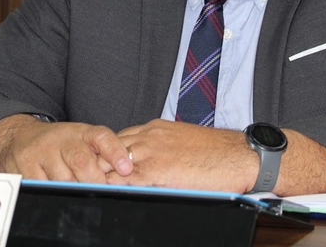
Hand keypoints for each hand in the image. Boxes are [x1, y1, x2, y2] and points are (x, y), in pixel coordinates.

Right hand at [0, 114, 132, 182]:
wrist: (21, 137)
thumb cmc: (61, 144)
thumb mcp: (82, 141)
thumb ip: (102, 156)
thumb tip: (125, 176)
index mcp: (82, 132)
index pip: (103, 138)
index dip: (115, 152)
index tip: (126, 168)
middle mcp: (63, 138)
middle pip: (82, 162)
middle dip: (93, 181)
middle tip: (99, 190)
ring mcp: (44, 150)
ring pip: (63, 179)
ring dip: (71, 187)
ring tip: (73, 186)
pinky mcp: (27, 164)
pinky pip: (44, 185)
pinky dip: (52, 191)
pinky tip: (55, 187)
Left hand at [106, 119, 325, 195]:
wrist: (242, 156)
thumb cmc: (219, 154)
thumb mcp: (184, 144)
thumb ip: (164, 150)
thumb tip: (155, 166)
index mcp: (155, 128)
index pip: (118, 140)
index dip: (105, 156)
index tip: (97, 169)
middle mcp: (148, 135)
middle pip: (108, 150)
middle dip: (96, 165)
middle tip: (82, 179)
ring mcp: (151, 151)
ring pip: (111, 164)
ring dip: (99, 177)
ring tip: (86, 190)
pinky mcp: (157, 170)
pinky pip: (125, 180)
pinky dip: (113, 188)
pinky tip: (107, 196)